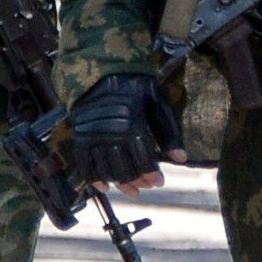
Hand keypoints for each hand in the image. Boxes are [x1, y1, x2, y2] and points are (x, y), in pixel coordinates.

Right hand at [70, 72, 177, 190]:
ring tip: (132, 190)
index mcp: (132, 123)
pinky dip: (94, 179)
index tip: (159, 182)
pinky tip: (105, 187)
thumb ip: (169, 132)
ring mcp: (93, 136)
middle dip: (138, 181)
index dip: (152, 174)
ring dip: (120, 184)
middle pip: (125, 169)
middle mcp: (110, 132)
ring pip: (107, 170)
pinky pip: (85, 165)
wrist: (101, 71)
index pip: (143, 159)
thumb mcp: (157, 103)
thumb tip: (181, 159)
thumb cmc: (135, 87)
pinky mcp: (80, 137)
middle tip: (147, 186)